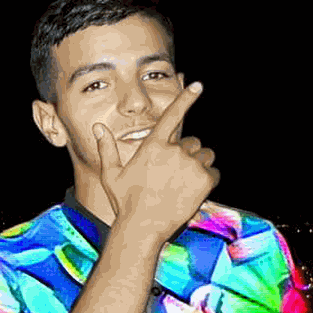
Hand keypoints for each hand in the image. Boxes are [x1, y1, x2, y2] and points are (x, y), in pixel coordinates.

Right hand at [94, 81, 219, 239]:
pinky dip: (207, 180)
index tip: (198, 85)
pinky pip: (214, 172)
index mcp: (153, 144)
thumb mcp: (111, 175)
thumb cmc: (125, 202)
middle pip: (192, 142)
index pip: (172, 114)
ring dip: (199, 165)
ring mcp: (190, 164)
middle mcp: (174, 150)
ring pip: (205, 155)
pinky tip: (192, 192)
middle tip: (174, 175)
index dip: (186, 98)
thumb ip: (106, 148)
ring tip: (183, 184)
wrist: (142, 227)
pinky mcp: (204, 180)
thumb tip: (98, 127)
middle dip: (187, 155)